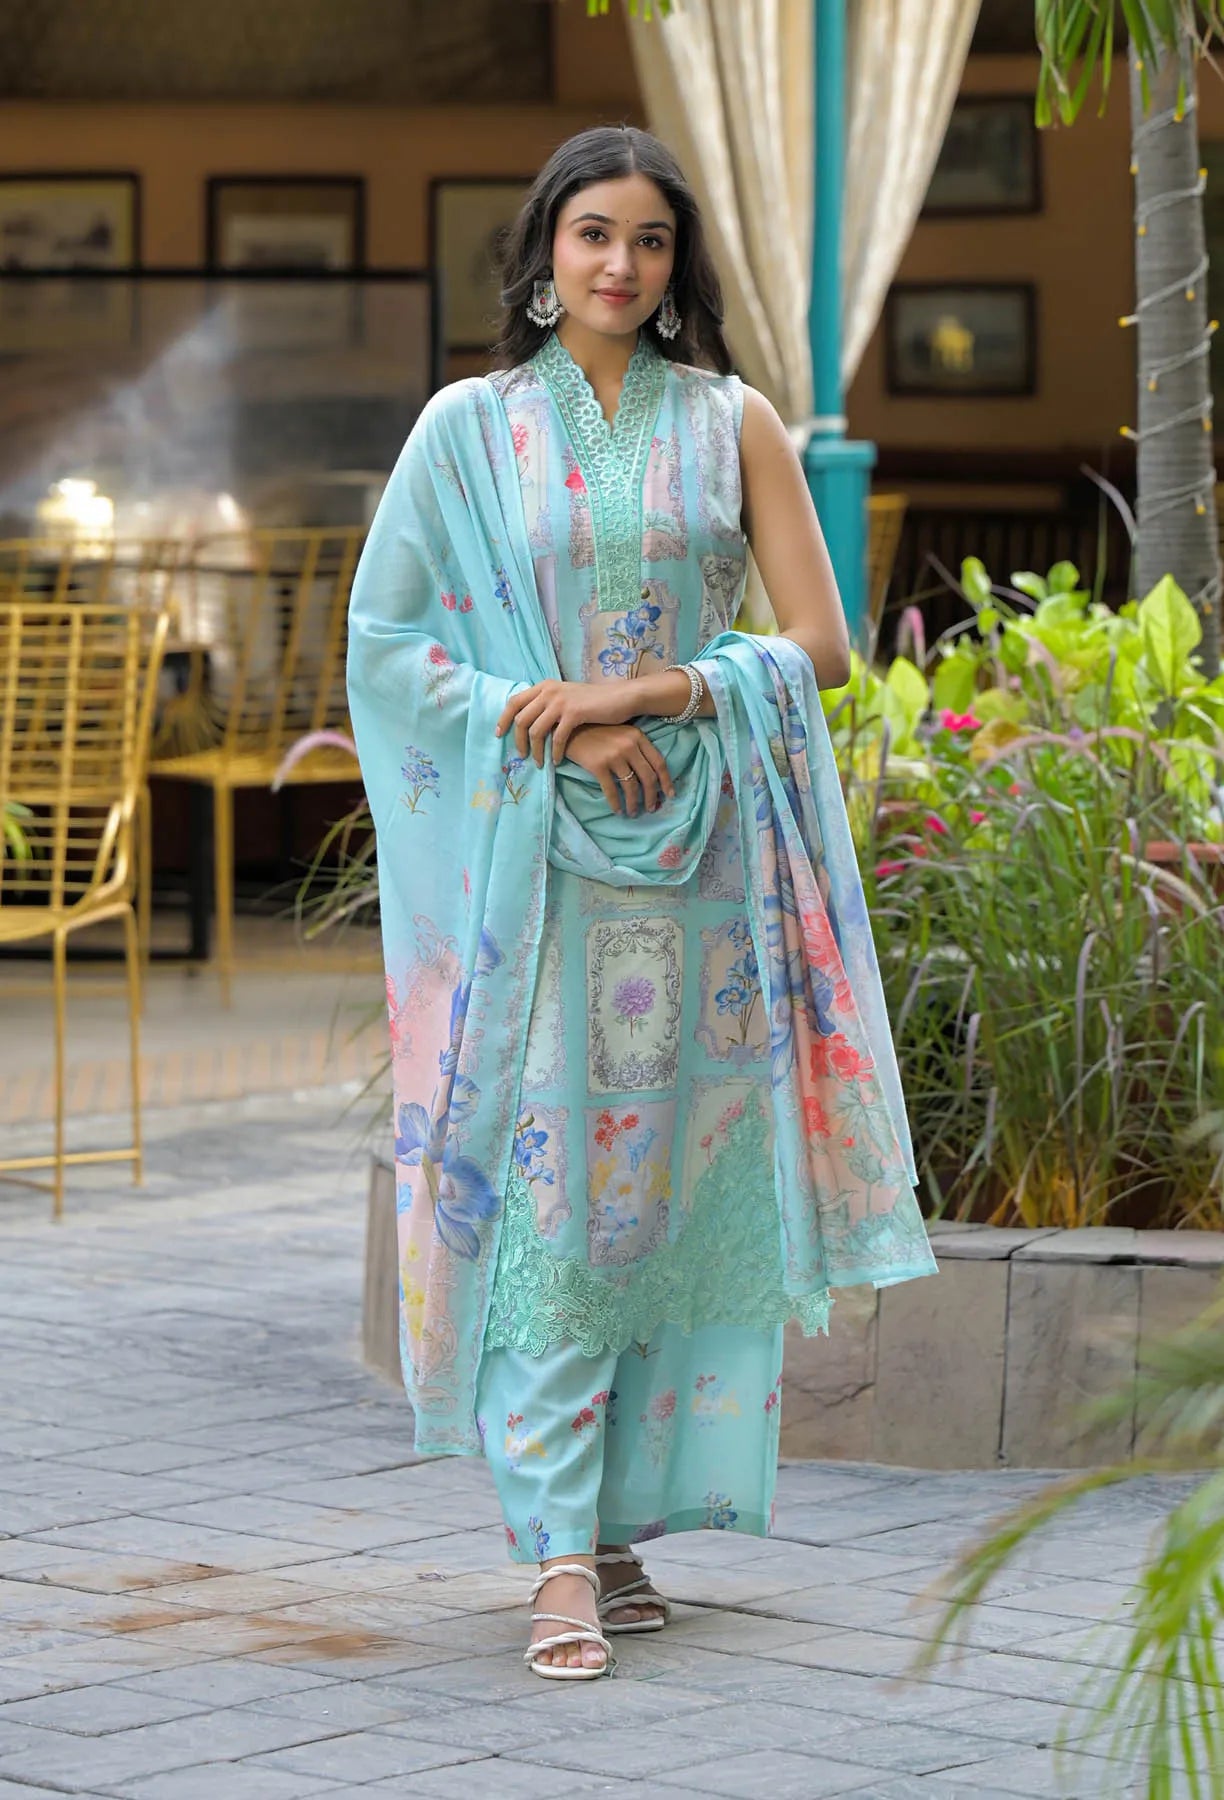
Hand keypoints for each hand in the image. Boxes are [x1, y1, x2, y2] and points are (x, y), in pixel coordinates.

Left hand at [494, 679, 639, 765]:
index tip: (499, 734)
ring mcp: (561, 702)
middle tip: (521, 756)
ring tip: (539, 763)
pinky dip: (553, 753)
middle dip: (518, 741)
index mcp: (544, 686)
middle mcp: (549, 691)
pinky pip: (556, 738)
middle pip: (521, 719)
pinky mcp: (574, 713)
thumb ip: (548, 704)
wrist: (621, 698)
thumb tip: (529, 721)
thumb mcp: (566, 697)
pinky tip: (556, 761)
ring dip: (535, 751)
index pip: (514, 701)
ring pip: (535, 731)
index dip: (504, 719)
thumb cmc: (594, 702)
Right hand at [562, 723, 675, 816]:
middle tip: (651, 809)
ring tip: (633, 813)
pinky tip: (618, 810)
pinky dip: (616, 804)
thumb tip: (649, 777)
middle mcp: (629, 745)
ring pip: (631, 786)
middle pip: (648, 777)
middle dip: (652, 797)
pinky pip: (612, 790)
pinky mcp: (598, 765)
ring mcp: (614, 755)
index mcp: (638, 737)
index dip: (666, 782)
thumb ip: (635, 748)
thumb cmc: (595, 732)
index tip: (669, 796)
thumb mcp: (620, 733)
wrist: (569, 728)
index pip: (659, 763)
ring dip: (634, 804)